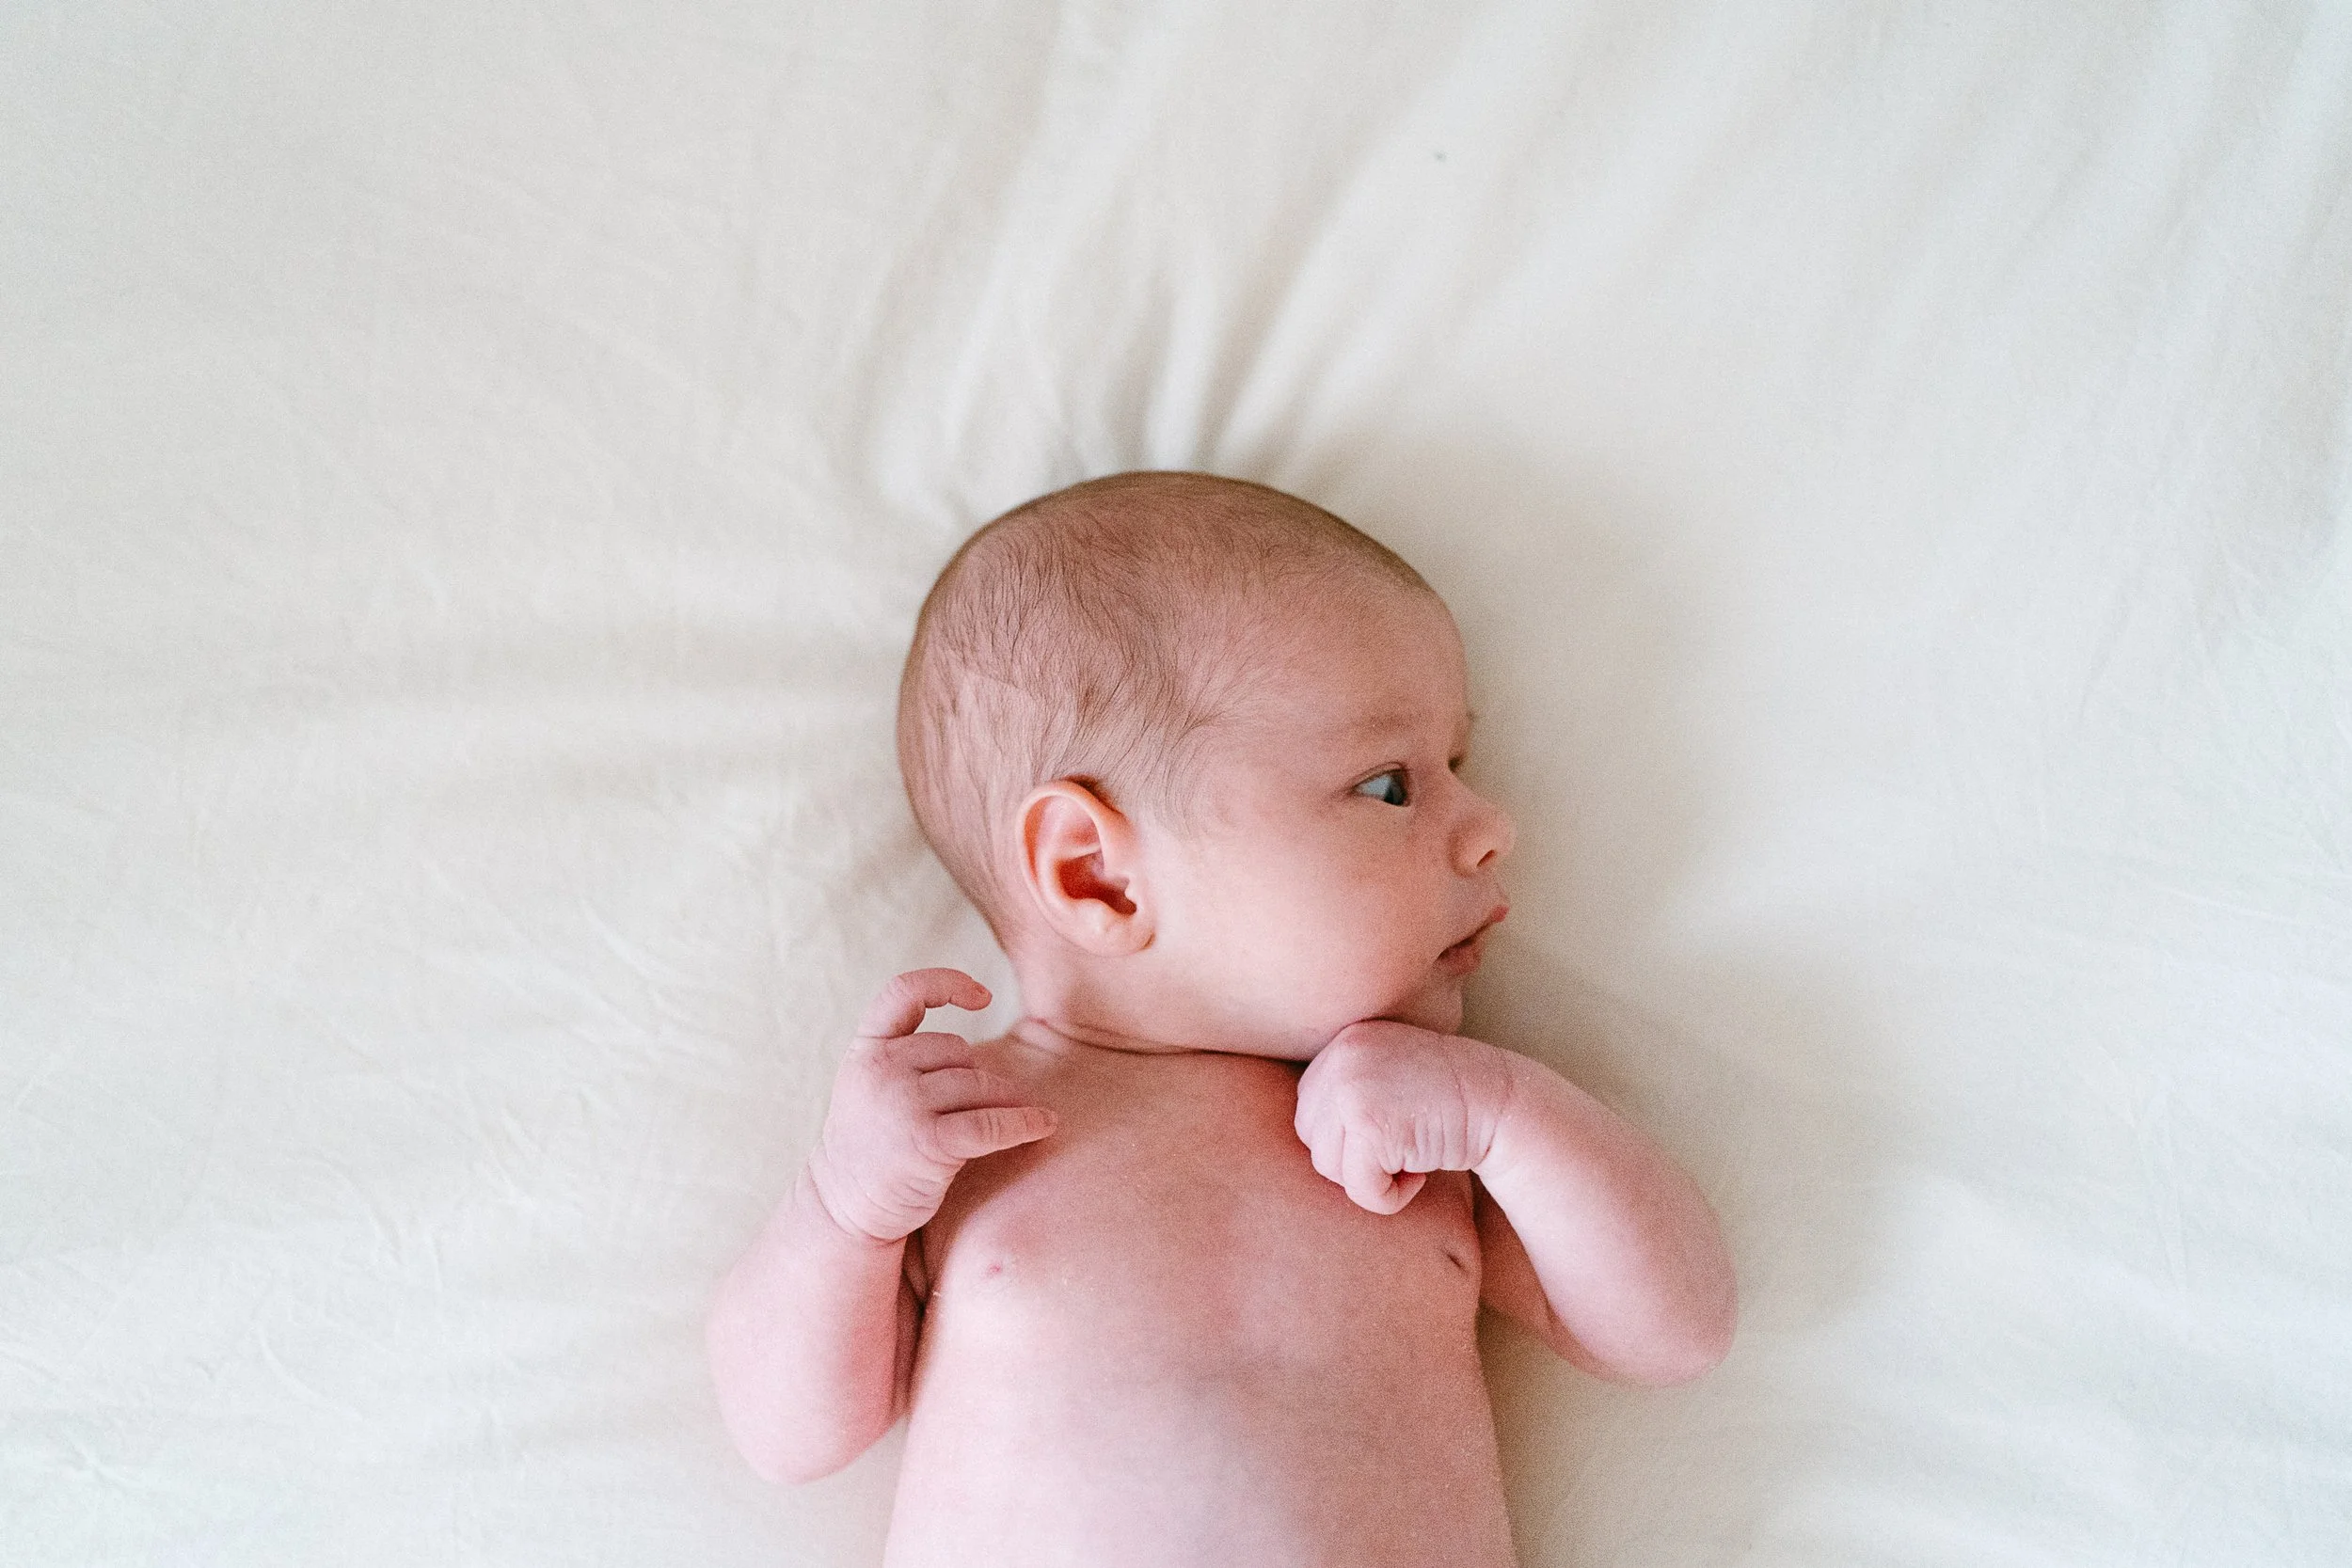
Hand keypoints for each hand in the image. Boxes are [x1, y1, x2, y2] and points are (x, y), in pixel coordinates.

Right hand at [806, 969, 1057, 1242]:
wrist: (845, 1209)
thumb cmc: (871, 1141)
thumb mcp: (869, 1084)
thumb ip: (904, 1052)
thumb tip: (976, 1018)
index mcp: (865, 1050)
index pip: (903, 992)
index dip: (946, 983)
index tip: (982, 996)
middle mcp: (880, 1070)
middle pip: (959, 1050)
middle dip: (975, 1076)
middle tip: (976, 1109)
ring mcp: (902, 1104)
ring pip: (979, 1085)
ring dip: (1002, 1102)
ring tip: (1012, 1119)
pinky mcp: (927, 1143)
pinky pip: (992, 1123)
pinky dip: (1025, 1123)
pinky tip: (1044, 1125)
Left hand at [1294, 1020, 1517, 1213]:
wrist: (1504, 1102)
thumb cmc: (1449, 1100)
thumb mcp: (1389, 1073)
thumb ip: (1348, 1089)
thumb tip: (1304, 1137)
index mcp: (1344, 1041)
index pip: (1311, 1110)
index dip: (1348, 1138)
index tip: (1393, 1133)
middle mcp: (1341, 1056)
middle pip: (1311, 1138)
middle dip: (1354, 1159)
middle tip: (1403, 1150)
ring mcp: (1352, 1087)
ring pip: (1329, 1166)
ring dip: (1372, 1178)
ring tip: (1412, 1158)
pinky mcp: (1369, 1125)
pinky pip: (1359, 1187)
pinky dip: (1389, 1197)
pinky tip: (1421, 1173)